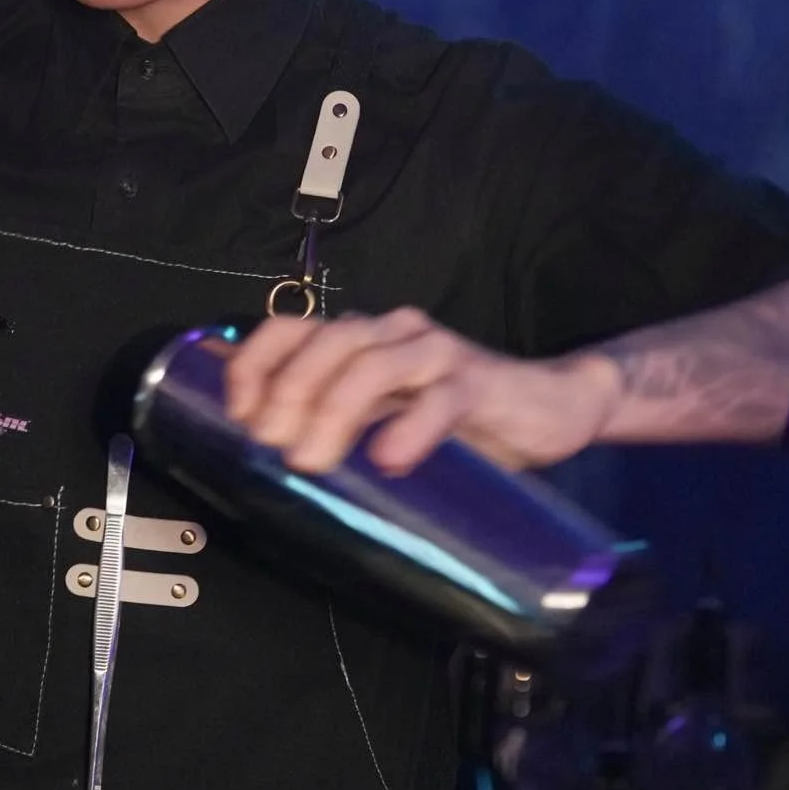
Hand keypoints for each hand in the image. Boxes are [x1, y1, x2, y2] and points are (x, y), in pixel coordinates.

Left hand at [224, 307, 622, 475]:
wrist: (551, 407)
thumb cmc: (458, 420)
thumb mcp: (385, 420)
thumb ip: (337, 425)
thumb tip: (267, 457)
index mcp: (363, 340)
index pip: (293, 329)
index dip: (257, 364)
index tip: (238, 414)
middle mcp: (393, 334)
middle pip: (328, 343)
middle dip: (289, 393)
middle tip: (272, 448)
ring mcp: (436, 354)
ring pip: (374, 363)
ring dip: (334, 410)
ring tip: (312, 460)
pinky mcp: (478, 383)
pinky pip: (441, 398)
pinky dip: (410, 427)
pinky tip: (389, 458)